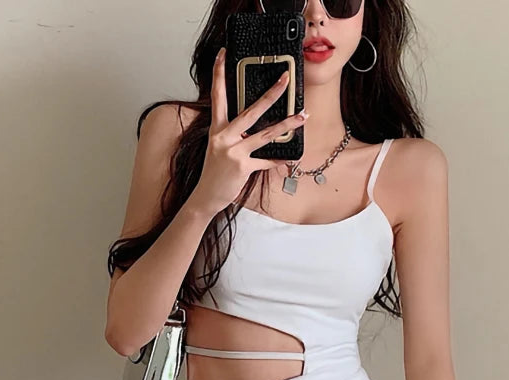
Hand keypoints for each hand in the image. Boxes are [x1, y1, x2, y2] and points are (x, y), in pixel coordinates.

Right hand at [189, 47, 308, 217]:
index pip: (217, 96)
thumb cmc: (214, 171)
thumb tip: (257, 124)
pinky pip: (266, 160)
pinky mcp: (242, 167)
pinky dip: (279, 159)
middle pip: (250, 110)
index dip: (219, 74)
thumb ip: (235, 134)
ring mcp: (233, 152)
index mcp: (217, 129)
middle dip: (270, 94)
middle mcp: (223, 137)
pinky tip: (291, 156)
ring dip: (286, 124)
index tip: (224, 54)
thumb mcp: (220, 147)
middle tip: (284, 79)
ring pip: (265, 134)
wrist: (206, 196)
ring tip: (302, 116)